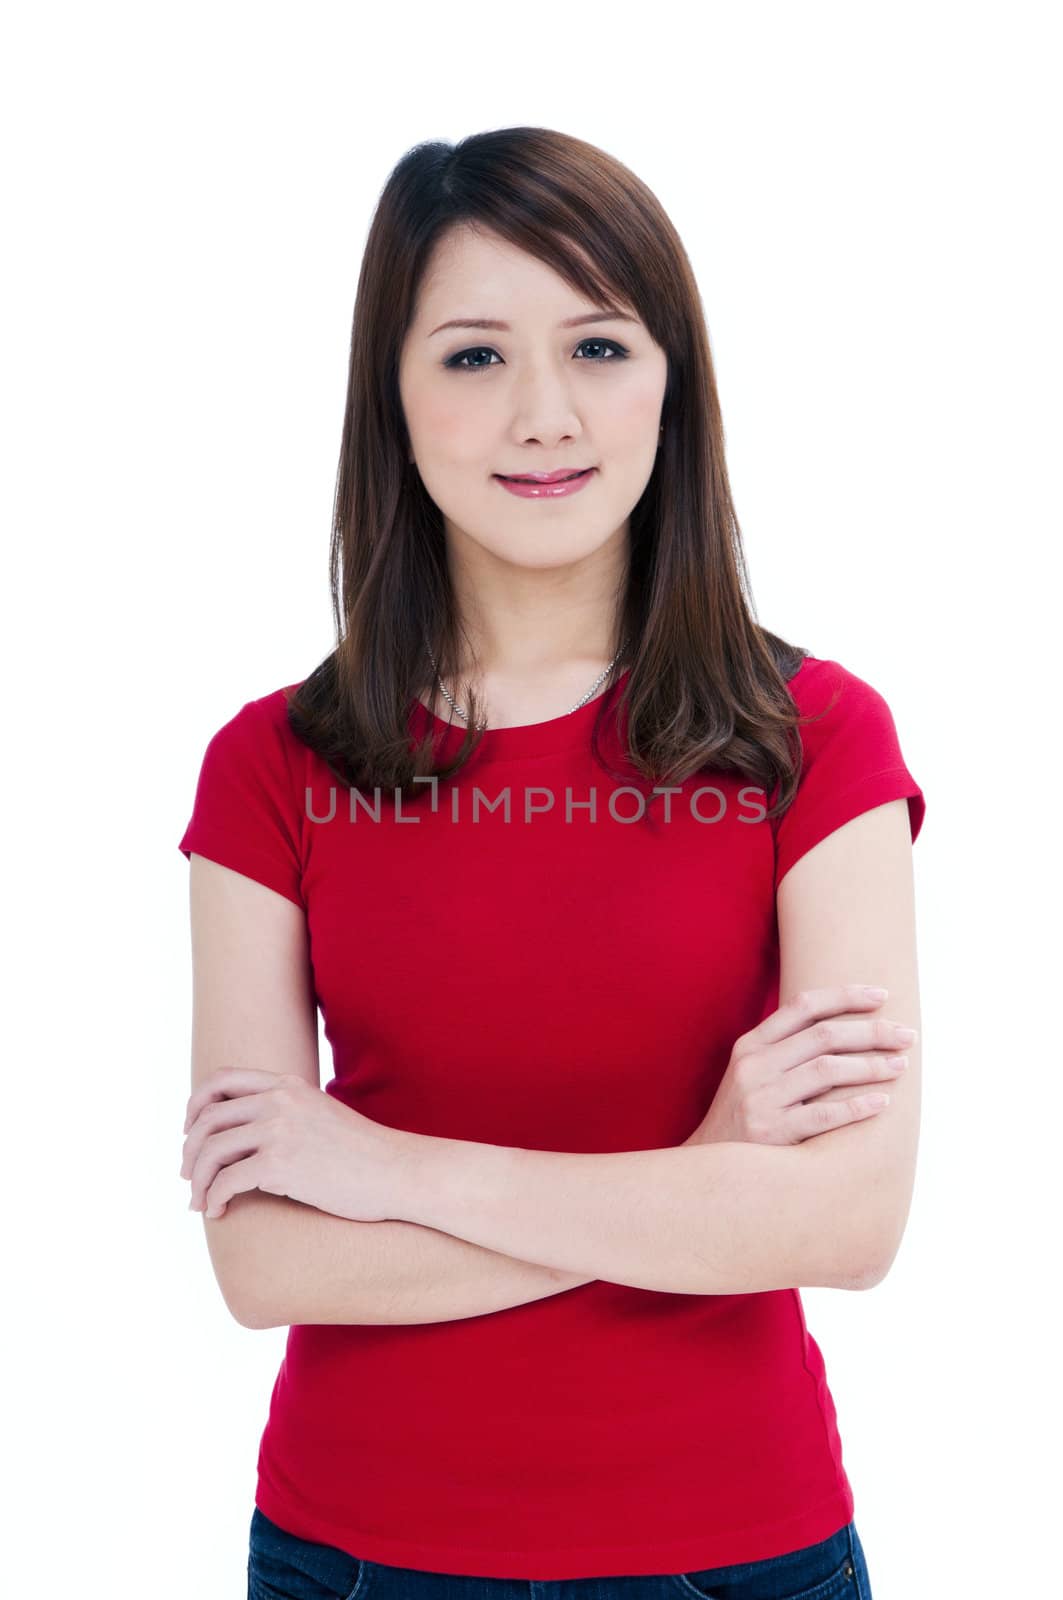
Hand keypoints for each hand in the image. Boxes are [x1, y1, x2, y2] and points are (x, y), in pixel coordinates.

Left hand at [179, 1068, 415, 1220]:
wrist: (397, 1172)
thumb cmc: (364, 1154)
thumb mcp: (322, 1115)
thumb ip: (290, 1112)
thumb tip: (254, 1134)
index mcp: (288, 1085)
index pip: (223, 1079)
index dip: (197, 1104)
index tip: (191, 1131)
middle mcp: (279, 1100)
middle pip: (209, 1117)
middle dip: (190, 1150)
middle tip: (189, 1176)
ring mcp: (279, 1130)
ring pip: (211, 1151)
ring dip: (198, 1180)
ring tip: (199, 1202)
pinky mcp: (280, 1165)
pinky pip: (227, 1180)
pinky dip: (214, 1198)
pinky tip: (218, 1212)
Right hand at [684, 985, 915, 1147]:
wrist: (709, 1166)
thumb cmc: (743, 1115)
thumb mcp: (751, 1073)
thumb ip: (785, 1049)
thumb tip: (845, 1027)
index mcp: (751, 1044)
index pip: (804, 1006)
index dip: (845, 996)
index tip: (882, 996)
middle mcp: (754, 1066)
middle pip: (823, 1035)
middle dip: (872, 1032)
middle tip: (907, 1036)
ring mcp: (760, 1098)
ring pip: (827, 1070)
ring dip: (871, 1066)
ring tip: (901, 1065)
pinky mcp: (771, 1133)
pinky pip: (823, 1115)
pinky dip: (857, 1106)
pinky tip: (883, 1102)